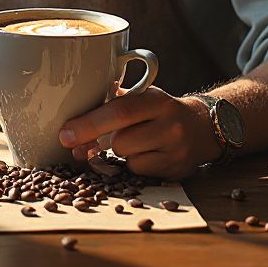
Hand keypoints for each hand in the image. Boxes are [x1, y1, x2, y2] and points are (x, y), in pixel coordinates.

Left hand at [58, 87, 221, 179]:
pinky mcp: (176, 169)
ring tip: (129, 142)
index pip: (119, 111)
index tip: (65, 134)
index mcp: (155, 99)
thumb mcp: (143, 95)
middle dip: (98, 143)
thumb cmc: (161, 110)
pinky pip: (140, 171)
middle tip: (79, 146)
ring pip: (128, 158)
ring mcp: (175, 149)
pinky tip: (144, 153)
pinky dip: (135, 164)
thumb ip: (114, 99)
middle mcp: (168, 124)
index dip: (89, 124)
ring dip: (120, 152)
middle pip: (120, 141)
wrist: (202, 126)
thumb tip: (76, 112)